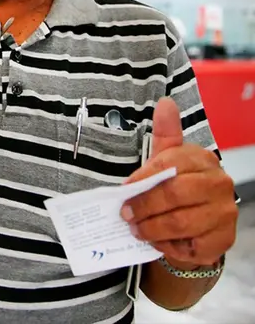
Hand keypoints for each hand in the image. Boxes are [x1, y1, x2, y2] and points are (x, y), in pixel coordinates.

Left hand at [122, 98, 237, 268]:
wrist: (196, 226)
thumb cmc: (177, 188)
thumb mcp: (168, 160)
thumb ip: (166, 134)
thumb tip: (166, 103)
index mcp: (203, 160)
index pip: (170, 165)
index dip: (143, 178)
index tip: (125, 188)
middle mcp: (219, 184)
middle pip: (174, 194)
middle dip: (144, 206)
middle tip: (125, 214)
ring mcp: (224, 213)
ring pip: (180, 222)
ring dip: (151, 228)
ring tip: (137, 229)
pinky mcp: (223, 240)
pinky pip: (190, 245)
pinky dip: (168, 246)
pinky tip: (159, 242)